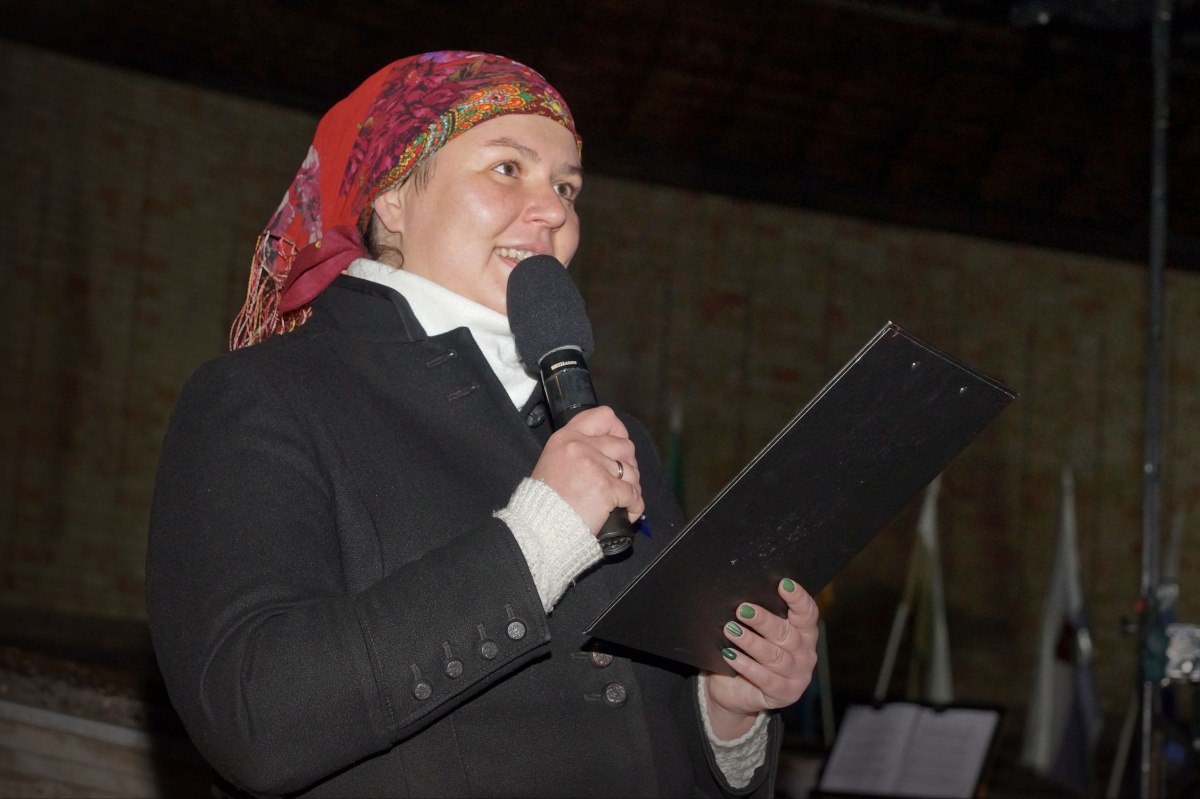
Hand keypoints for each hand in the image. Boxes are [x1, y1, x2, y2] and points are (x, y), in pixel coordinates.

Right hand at [531, 406, 644, 533]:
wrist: (540, 528)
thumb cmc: (544, 502)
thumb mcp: (552, 462)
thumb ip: (577, 451)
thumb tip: (608, 453)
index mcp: (567, 437)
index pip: (604, 416)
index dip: (619, 430)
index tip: (620, 446)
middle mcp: (581, 446)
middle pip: (625, 446)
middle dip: (629, 464)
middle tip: (623, 480)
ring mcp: (595, 466)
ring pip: (632, 471)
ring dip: (633, 487)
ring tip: (623, 501)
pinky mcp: (606, 488)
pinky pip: (634, 494)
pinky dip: (634, 506)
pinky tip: (627, 513)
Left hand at [704, 578, 819, 739]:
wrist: (737, 691)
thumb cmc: (749, 653)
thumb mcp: (757, 633)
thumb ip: (759, 617)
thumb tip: (743, 597)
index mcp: (804, 633)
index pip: (807, 614)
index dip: (798, 598)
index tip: (783, 584)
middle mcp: (806, 654)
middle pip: (786, 634)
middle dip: (764, 620)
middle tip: (742, 609)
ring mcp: (798, 676)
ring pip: (775, 656)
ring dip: (751, 642)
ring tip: (731, 630)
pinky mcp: (784, 694)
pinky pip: (765, 678)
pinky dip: (746, 666)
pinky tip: (730, 655)